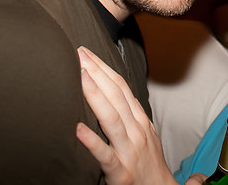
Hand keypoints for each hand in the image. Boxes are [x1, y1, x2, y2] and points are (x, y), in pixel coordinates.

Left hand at [76, 46, 176, 184]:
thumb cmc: (150, 166)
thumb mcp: (146, 135)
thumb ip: (131, 115)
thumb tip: (117, 96)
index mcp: (140, 121)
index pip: (121, 88)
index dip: (104, 69)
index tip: (87, 54)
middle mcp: (136, 131)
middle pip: (116, 96)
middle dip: (97, 73)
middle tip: (78, 54)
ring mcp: (129, 151)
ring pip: (111, 119)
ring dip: (95, 95)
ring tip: (79, 77)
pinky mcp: (120, 173)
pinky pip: (105, 155)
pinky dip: (92, 141)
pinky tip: (77, 129)